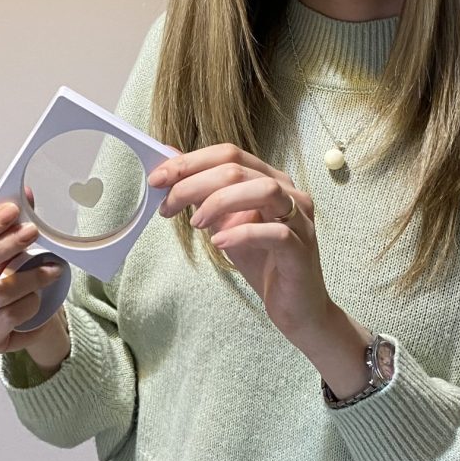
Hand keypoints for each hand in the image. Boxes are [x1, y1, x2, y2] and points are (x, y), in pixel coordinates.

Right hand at [0, 201, 70, 366]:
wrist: (13, 322)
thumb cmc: (0, 279)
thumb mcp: (2, 251)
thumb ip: (9, 224)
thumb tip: (27, 193)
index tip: (12, 211)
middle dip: (0, 249)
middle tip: (32, 232)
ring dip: (29, 280)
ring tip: (51, 271)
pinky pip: (10, 322)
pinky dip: (30, 306)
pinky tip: (40, 299)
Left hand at [148, 145, 331, 346]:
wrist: (296, 307)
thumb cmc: (263, 262)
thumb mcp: (226, 224)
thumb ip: (205, 196)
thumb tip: (172, 167)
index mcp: (271, 180)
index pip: (229, 154)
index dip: (190, 162)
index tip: (158, 178)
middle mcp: (289, 193)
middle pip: (238, 169)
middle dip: (194, 183)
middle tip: (168, 205)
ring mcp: (300, 220)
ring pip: (264, 190)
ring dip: (221, 202)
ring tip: (197, 224)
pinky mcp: (301, 250)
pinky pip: (276, 233)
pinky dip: (242, 234)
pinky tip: (220, 243)